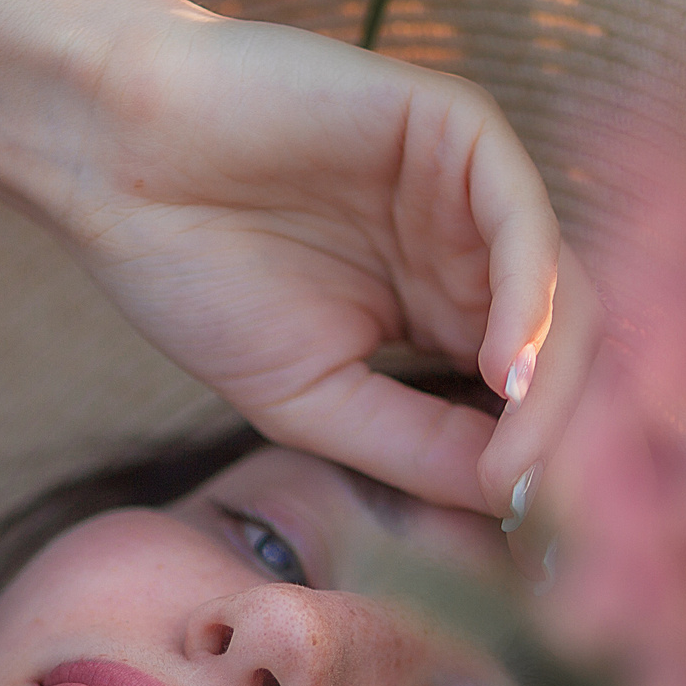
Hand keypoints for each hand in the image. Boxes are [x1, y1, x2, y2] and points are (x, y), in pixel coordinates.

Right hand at [29, 7, 599, 517]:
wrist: (114, 160)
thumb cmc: (194, 273)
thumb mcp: (311, 400)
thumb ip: (415, 449)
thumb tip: (515, 506)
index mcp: (441, 312)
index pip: (531, 400)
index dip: (543, 477)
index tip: (538, 556)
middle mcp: (470, 252)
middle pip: (571, 352)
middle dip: (570, 442)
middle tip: (553, 518)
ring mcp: (469, 191)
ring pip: (564, 291)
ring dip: (558, 387)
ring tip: (523, 460)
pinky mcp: (455, 129)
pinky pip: (523, 221)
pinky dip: (530, 301)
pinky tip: (507, 372)